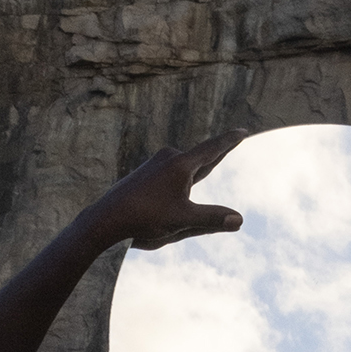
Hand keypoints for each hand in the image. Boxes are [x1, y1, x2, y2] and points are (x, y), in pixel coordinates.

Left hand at [85, 135, 246, 252]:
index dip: (230, 141)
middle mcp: (169, 157)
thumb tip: (239, 220)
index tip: (243, 131)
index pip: (213, 150)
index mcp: (182, 165)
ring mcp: (155, 163)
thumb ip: (212, 219)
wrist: (108, 216)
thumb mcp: (183, 220)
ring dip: (198, 168)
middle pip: (200, 157)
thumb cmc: (145, 218)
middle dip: (217, 153)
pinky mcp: (146, 172)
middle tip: (234, 140)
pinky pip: (172, 171)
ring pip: (185, 166)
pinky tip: (180, 181)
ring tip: (212, 161)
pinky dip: (183, 175)